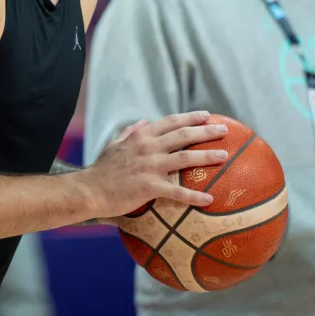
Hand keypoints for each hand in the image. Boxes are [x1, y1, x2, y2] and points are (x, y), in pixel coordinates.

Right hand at [82, 111, 228, 219]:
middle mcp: (148, 147)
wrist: (90, 190)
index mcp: (141, 136)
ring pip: (185, 158)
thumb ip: (129, 132)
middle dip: (206, 132)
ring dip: (207, 157)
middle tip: (224, 130)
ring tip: (224, 156)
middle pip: (183, 136)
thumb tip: (142, 121)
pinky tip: (209, 199)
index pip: (171, 122)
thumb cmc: (102, 169)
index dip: (190, 118)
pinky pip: (177, 191)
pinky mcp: (150, 187)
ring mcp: (150, 167)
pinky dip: (194, 196)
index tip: (206, 116)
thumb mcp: (114, 144)